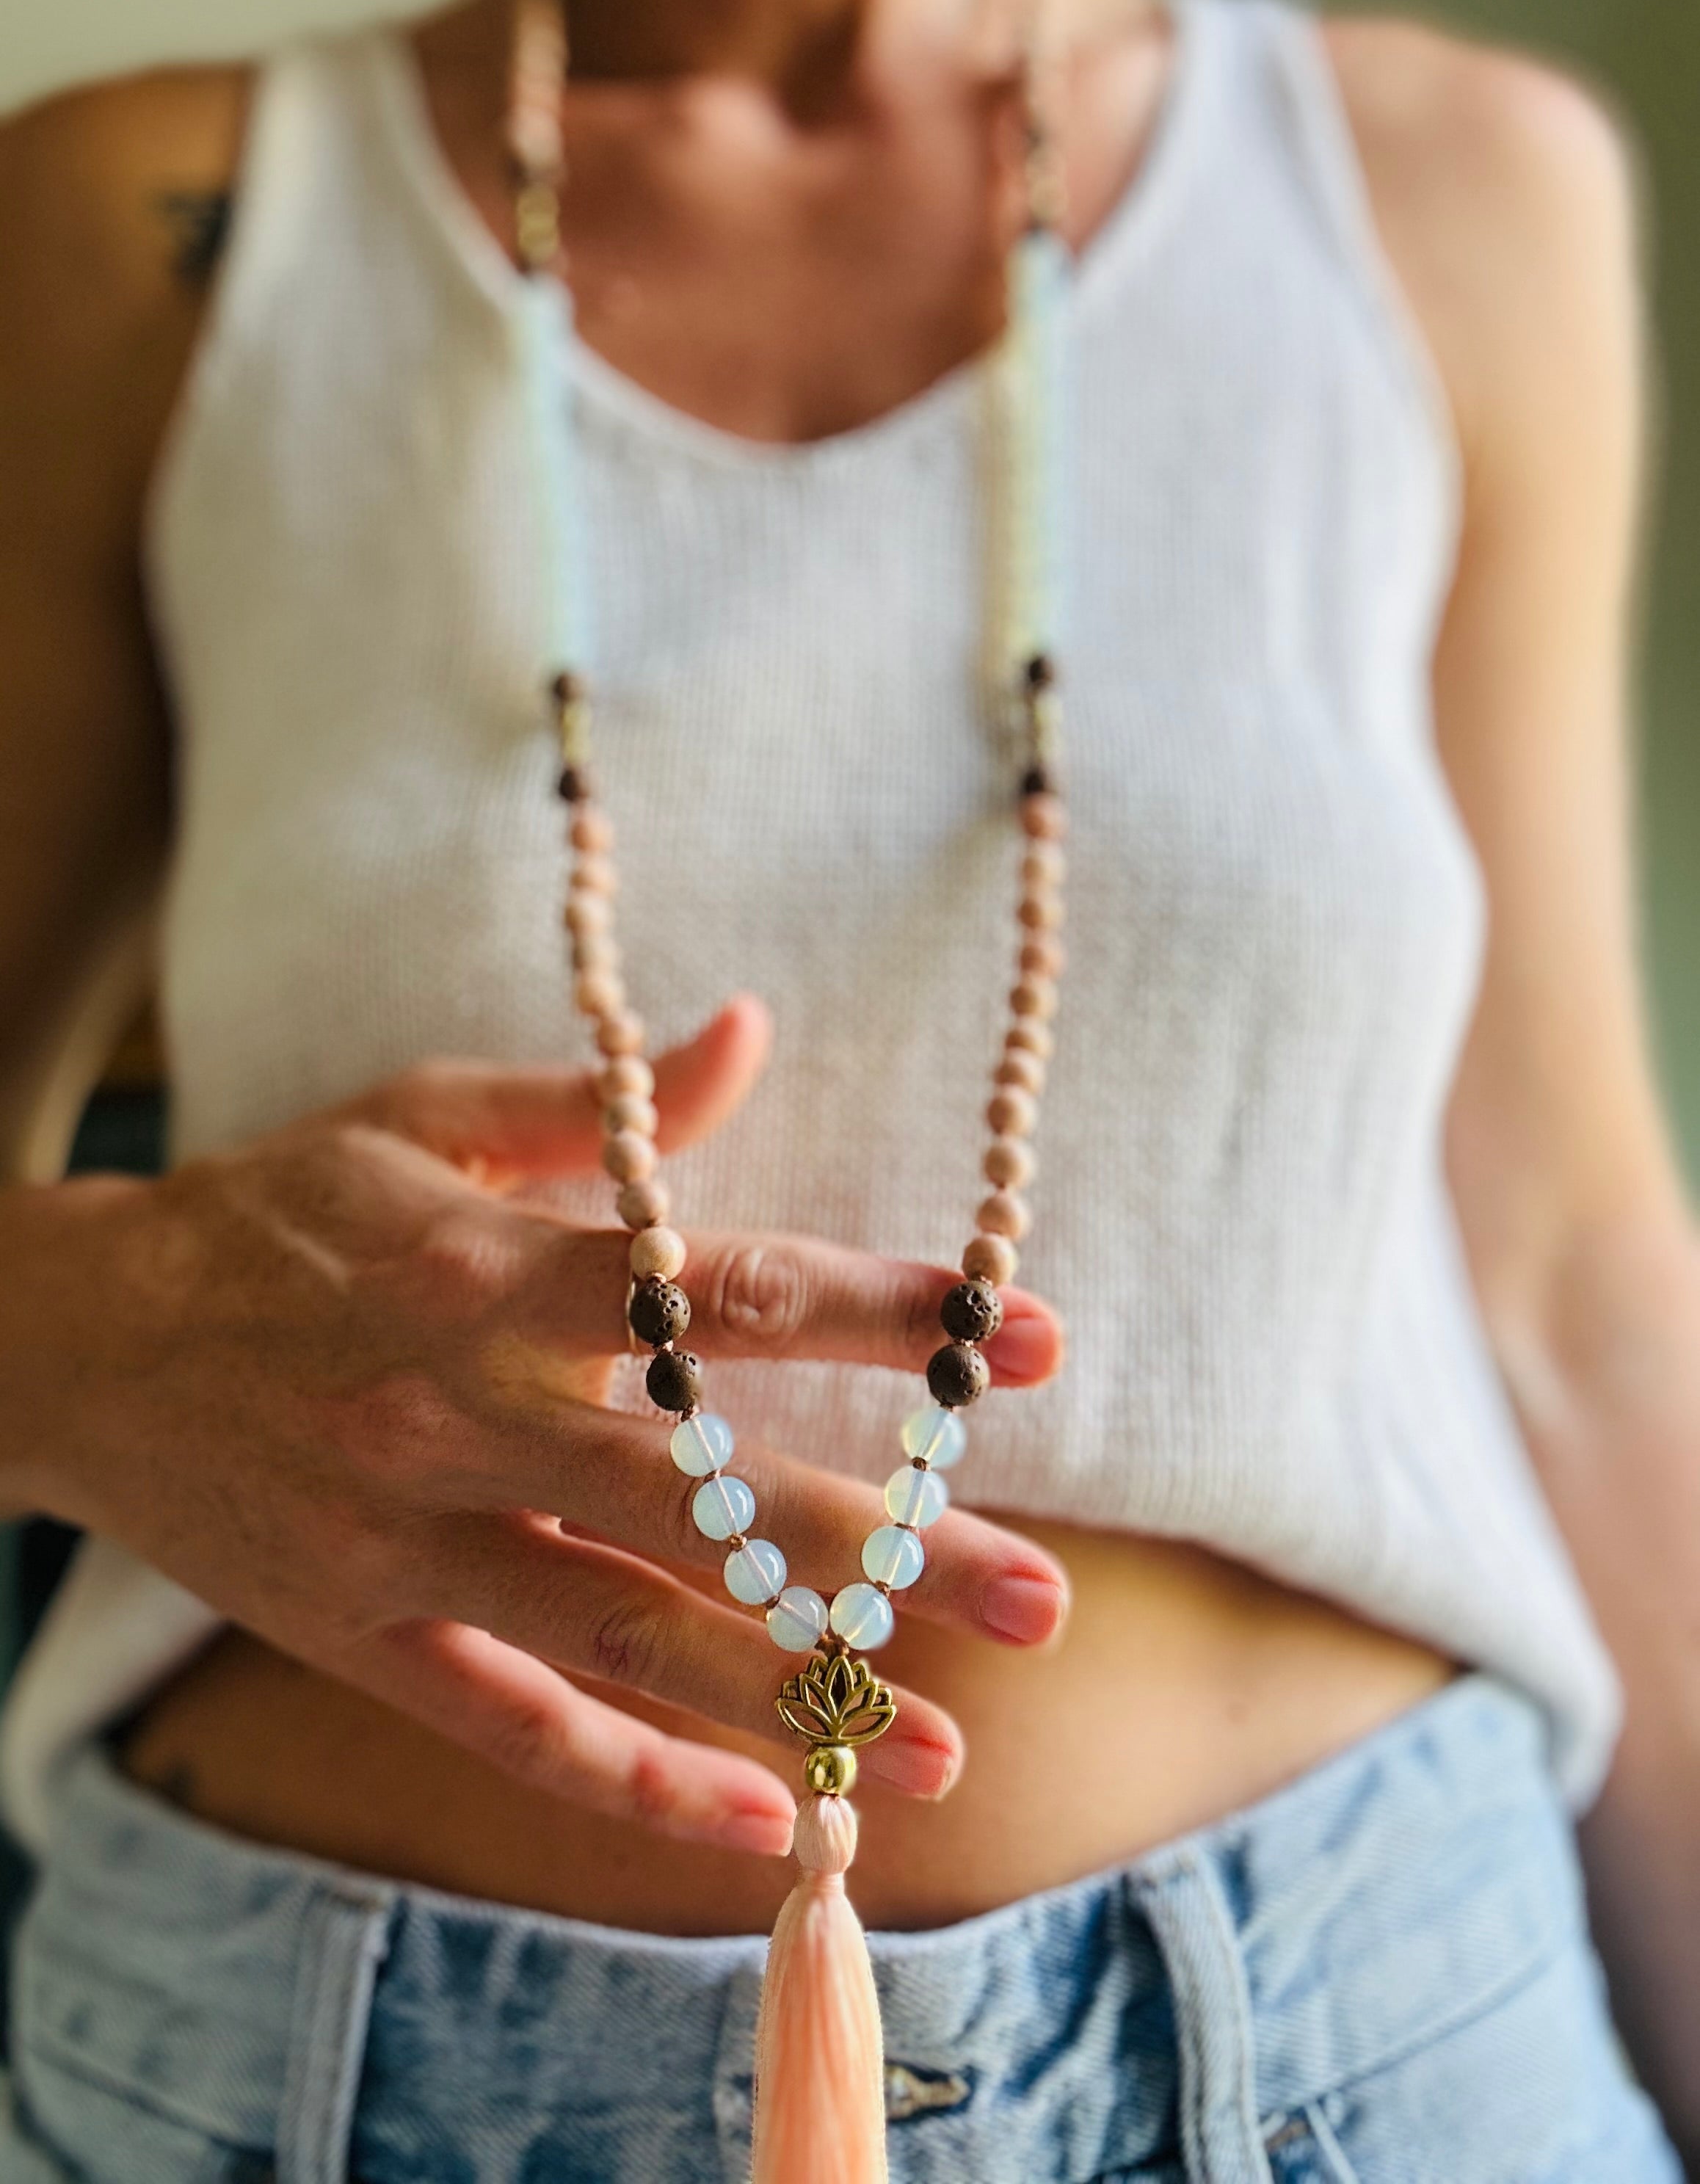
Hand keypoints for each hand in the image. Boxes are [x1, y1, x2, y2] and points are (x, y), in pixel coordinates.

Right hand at [7, 997, 1067, 1855]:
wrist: (74, 1339)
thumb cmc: (276, 1211)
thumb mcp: (420, 1113)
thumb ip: (596, 1099)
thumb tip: (752, 1028)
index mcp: (496, 1272)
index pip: (727, 1292)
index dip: (891, 1315)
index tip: (1032, 1334)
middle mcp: (467, 1414)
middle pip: (711, 1493)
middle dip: (887, 1552)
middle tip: (1048, 1601)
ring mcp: (413, 1539)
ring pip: (633, 1629)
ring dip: (798, 1696)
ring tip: (948, 1755)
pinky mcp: (363, 1635)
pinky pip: (512, 1725)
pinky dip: (634, 1781)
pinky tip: (760, 1819)